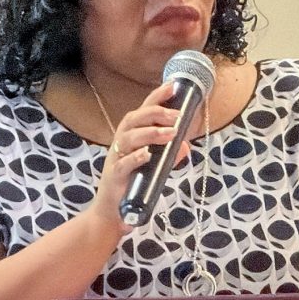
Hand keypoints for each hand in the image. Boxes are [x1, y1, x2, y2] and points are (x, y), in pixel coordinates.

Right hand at [82, 82, 186, 226]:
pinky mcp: (114, 177)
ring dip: (150, 133)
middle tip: (177, 116)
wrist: (112, 213)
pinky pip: (123, 164)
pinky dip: (136, 158)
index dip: (156, 97)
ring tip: (171, 134)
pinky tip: (148, 155)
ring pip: (129, 138)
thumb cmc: (132, 185)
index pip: (143, 111)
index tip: (173, 85)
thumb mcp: (155, 169)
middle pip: (133, 120)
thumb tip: (186, 146)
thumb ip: (169, 157)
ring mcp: (116, 159)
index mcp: (130, 137)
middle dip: (155, 113)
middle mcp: (121, 144)